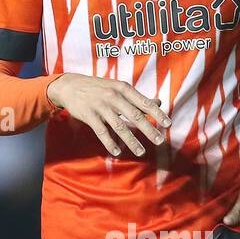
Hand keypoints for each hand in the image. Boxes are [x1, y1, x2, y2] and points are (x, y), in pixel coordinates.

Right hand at [47, 75, 170, 157]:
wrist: (70, 86)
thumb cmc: (99, 88)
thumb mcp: (118, 88)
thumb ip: (137, 98)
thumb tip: (159, 102)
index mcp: (123, 88)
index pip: (144, 102)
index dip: (157, 113)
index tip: (168, 124)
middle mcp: (113, 97)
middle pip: (134, 115)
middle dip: (148, 129)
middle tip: (160, 141)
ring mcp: (101, 106)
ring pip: (119, 127)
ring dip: (131, 141)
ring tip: (141, 152)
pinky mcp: (89, 116)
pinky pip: (102, 132)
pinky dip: (109, 143)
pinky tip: (117, 152)